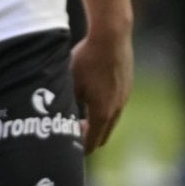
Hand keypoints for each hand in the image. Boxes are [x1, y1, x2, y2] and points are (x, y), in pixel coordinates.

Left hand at [70, 26, 132, 153]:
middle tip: (72, 131)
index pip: (91, 144)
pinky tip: (93, 93)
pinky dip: (105, 109)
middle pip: (103, 136)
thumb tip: (57, 120)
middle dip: (88, 138)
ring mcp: (124, 97)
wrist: (112, 36)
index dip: (78, 149)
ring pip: (111, 121)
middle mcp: (116, 109)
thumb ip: (66, 106)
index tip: (66, 145)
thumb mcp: (70, 84)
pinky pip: (116, 106)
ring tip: (81, 112)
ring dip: (97, 122)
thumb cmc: (87, 59)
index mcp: (102, 113)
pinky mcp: (127, 86)